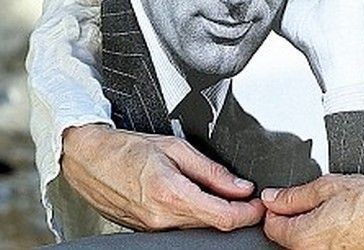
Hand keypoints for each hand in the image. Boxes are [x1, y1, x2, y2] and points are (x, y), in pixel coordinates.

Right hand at [62, 123, 264, 230]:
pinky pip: (179, 227)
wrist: (89, 160)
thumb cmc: (126, 148)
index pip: (223, 217)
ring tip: (225, 195)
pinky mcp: (147, 231)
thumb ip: (210, 170)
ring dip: (214, 213)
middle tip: (248, 196)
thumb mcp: (175, 147)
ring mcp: (153, 229)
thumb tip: (240, 186)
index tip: (259, 204)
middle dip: (235, 212)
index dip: (248, 212)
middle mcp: (162, 219)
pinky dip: (193, 215)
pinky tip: (196, 199)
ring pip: (196, 227)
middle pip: (212, 225)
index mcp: (172, 195)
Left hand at [261, 173, 363, 248]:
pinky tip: (344, 216)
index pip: (272, 226)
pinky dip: (329, 231)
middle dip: (293, 215)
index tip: (280, 195)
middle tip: (310, 196)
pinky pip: (328, 245)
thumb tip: (273, 198)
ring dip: (312, 223)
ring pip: (310, 241)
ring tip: (332, 204)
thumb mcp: (327, 185)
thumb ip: (294, 195)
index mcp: (306, 238)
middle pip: (289, 236)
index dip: (274, 206)